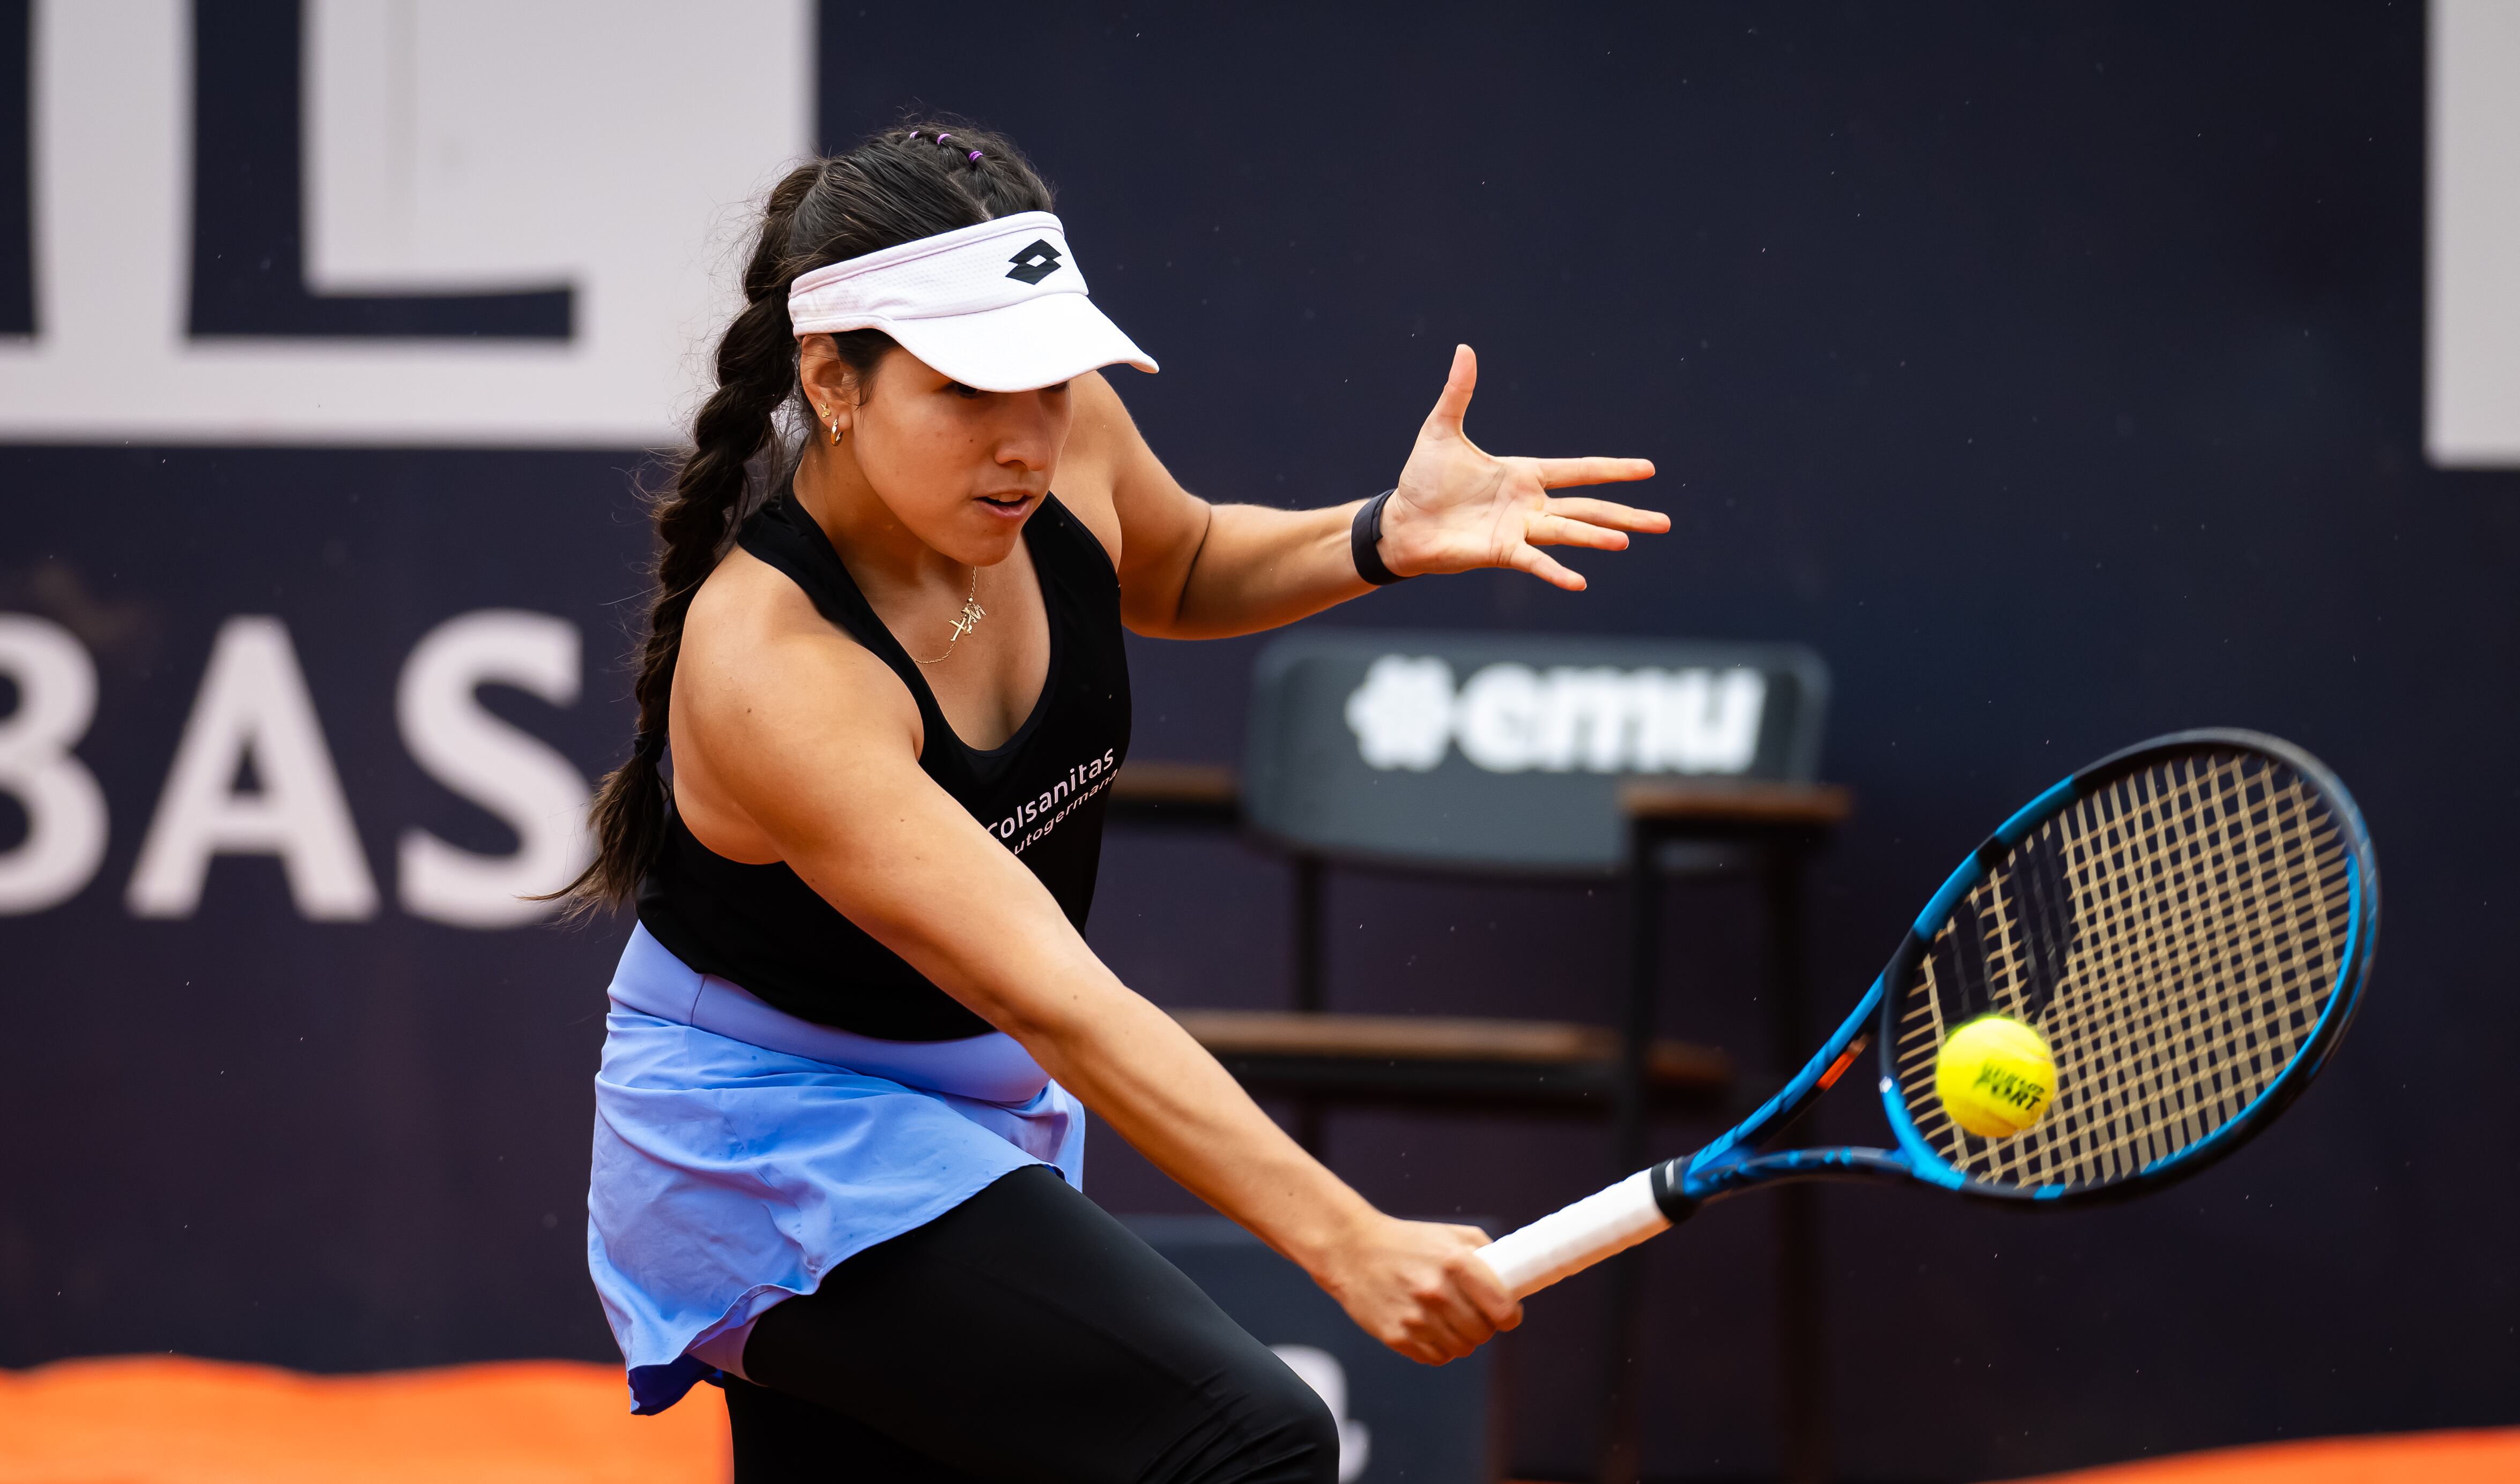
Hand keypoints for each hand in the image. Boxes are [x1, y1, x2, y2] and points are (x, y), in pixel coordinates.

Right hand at [1308, 1212, 1522, 1364]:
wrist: (1351, 1250)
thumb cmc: (1406, 1242)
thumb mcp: (1450, 1235)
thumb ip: (1485, 1254)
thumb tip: (1513, 1281)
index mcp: (1454, 1262)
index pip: (1503, 1309)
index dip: (1510, 1316)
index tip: (1506, 1315)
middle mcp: (1436, 1292)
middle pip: (1483, 1333)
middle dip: (1484, 1327)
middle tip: (1474, 1315)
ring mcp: (1415, 1317)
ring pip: (1461, 1349)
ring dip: (1461, 1339)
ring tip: (1448, 1320)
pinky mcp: (1396, 1336)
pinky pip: (1435, 1358)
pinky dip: (1438, 1348)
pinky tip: (1428, 1328)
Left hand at [1377, 344, 1666, 590]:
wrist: (1401, 522)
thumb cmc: (1422, 480)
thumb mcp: (1441, 431)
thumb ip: (1459, 393)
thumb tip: (1464, 349)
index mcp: (1524, 474)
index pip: (1579, 470)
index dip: (1612, 469)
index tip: (1648, 469)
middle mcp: (1529, 505)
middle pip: (1588, 507)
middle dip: (1626, 513)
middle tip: (1665, 522)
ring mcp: (1519, 530)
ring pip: (1568, 531)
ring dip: (1597, 536)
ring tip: (1628, 539)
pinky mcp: (1502, 553)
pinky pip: (1535, 562)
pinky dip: (1555, 572)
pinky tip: (1580, 583)